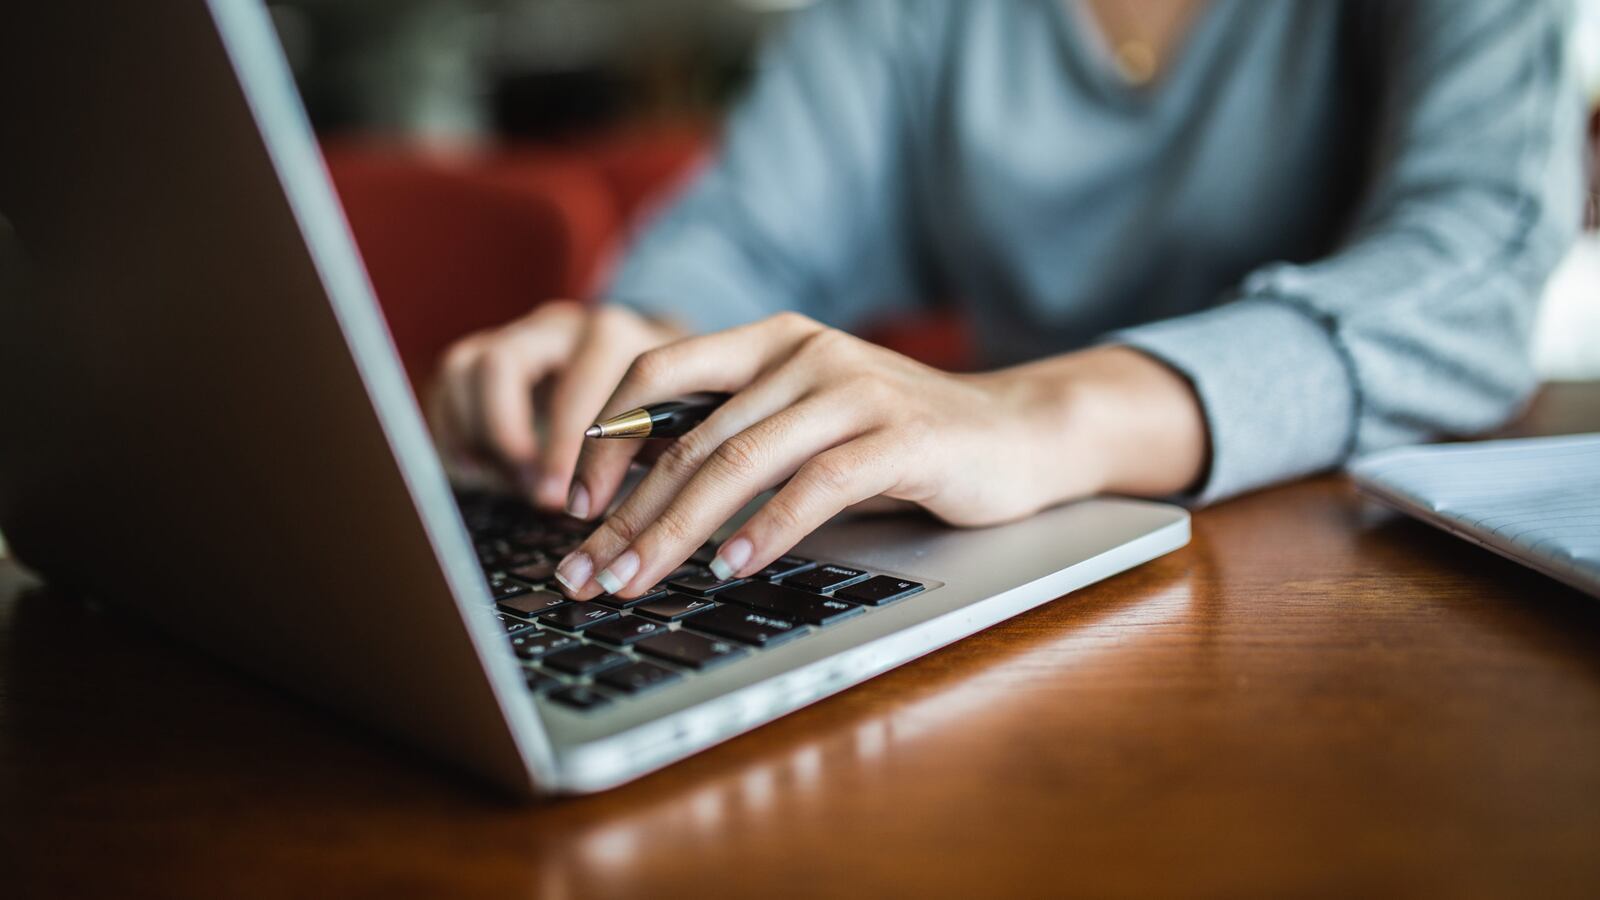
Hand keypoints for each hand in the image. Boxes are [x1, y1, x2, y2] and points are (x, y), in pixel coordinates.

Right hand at [428, 301, 684, 509]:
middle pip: (499, 366)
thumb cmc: (664, 402)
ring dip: (476, 434)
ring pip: (465, 369)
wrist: (655, 361)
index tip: (562, 499)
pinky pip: (450, 383)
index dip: (562, 449)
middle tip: (529, 488)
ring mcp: (519, 334)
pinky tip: (483, 468)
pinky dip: (455, 430)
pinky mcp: (491, 352)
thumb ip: (648, 450)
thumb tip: (621, 515)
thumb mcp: (670, 420)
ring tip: (508, 480)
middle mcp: (558, 326)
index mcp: (610, 335)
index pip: (575, 384)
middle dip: (506, 437)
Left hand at [552, 312, 1206, 598]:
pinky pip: (815, 485)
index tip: (569, 506)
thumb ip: (738, 434)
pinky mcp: (899, 435)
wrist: (1017, 433)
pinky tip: (730, 568)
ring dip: (677, 532)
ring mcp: (853, 389)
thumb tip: (638, 498)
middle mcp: (803, 352)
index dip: (603, 437)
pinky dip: (765, 531)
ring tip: (637, 582)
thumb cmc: (900, 438)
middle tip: (586, 572)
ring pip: (739, 462)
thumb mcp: (807, 420)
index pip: (656, 370)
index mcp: (769, 340)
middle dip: (628, 514)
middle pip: (689, 436)